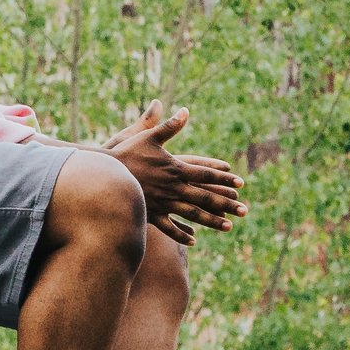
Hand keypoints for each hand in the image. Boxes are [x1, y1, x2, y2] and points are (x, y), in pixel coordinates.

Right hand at [102, 101, 244, 235]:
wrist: (104, 176)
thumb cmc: (125, 153)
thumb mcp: (148, 136)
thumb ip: (169, 125)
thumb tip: (185, 110)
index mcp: (175, 168)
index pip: (205, 173)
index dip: (224, 178)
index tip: (241, 183)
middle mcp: (173, 188)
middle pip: (205, 197)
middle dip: (226, 203)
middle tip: (245, 210)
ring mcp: (163, 203)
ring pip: (192, 214)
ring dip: (212, 221)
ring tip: (229, 227)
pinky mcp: (151, 214)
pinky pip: (169, 227)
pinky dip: (181, 233)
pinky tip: (194, 239)